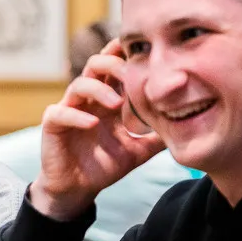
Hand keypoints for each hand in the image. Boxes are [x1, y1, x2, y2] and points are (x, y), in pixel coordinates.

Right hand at [30, 40, 165, 221]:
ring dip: (99, 89)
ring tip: (117, 104)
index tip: (145, 50)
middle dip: (114, 64)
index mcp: (106, 99)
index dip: (126, 54)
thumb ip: (157, 137)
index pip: (115, 67)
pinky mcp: (52, 125)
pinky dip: (77, 116)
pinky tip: (93, 124)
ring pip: (79, 84)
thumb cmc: (103, 166)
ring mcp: (68, 109)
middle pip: (96, 65)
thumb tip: (188, 128)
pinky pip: (61, 113)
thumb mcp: (138, 150)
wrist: (77, 190)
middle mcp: (88, 99)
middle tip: (133, 74)